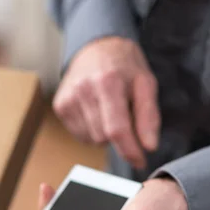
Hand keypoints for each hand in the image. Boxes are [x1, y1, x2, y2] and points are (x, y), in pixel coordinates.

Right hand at [53, 37, 160, 168]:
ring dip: (105, 133)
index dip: (129, 150)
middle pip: (104, 137)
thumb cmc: (124, 66)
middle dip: (119, 137)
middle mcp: (83, 91)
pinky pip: (80, 134)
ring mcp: (68, 99)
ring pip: (91, 138)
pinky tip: (96, 112)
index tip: (140, 162)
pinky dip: (92, 130)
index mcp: (108, 82)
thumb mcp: (145, 83)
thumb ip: (148, 116)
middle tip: (127, 117)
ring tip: (110, 111)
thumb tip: (148, 146)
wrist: (95, 47)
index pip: (117, 129)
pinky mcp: (60, 106)